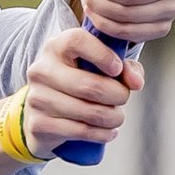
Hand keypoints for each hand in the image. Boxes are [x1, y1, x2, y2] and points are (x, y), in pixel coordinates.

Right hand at [22, 27, 144, 152]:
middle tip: (123, 98)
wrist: (42, 114)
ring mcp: (37, 98)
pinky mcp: (39, 124)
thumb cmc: (78, 83)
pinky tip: (109, 132)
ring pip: (88, 112)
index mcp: (56, 47)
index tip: (117, 69)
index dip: (103, 54)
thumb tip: (136, 83)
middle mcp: (42, 70)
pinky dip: (102, 134)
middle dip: (118, 95)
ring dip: (113, 118)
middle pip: (89, 85)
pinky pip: (80, 131)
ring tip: (117, 117)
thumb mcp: (100, 68)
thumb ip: (125, 68)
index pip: (77, 41)